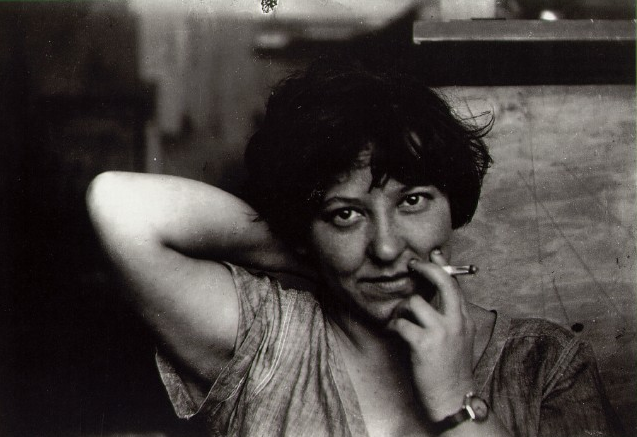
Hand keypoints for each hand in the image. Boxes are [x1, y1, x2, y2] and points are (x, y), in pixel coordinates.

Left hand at [386, 249, 476, 421]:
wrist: (453, 399)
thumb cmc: (451, 369)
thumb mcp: (460, 339)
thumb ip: (451, 317)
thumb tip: (433, 296)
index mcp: (465, 319)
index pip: (455, 284)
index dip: (442, 266)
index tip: (432, 254)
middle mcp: (456, 322)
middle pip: (443, 281)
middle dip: (426, 268)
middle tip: (412, 265)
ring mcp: (441, 332)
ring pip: (414, 303)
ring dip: (402, 309)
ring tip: (402, 320)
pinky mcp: (424, 345)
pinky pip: (401, 323)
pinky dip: (394, 326)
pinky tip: (396, 333)